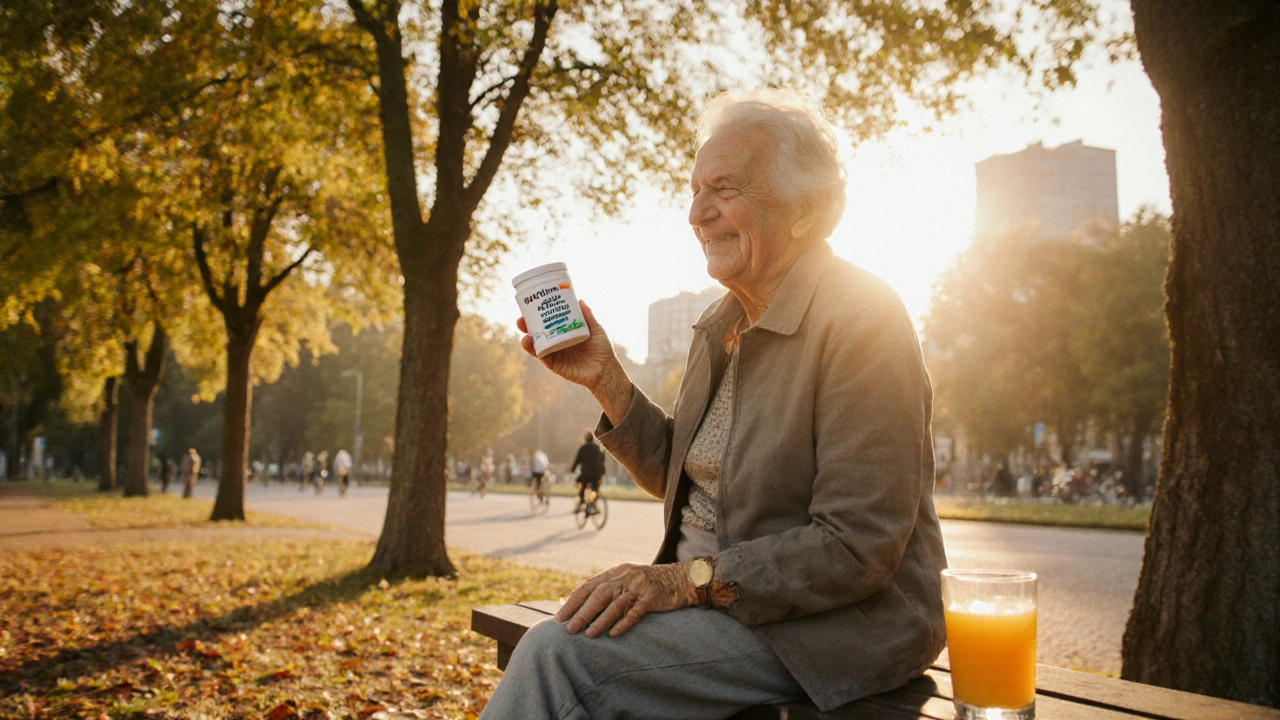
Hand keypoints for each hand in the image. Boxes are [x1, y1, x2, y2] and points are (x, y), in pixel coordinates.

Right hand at [516, 300, 615, 389]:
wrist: (605, 370)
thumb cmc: (602, 350)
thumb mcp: (596, 329)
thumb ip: (587, 316)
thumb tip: (579, 299)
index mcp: (565, 332)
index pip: (549, 322)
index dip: (539, 315)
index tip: (531, 306)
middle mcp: (558, 342)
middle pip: (538, 332)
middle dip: (527, 325)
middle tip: (522, 318)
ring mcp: (555, 352)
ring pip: (536, 344)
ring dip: (527, 336)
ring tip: (524, 329)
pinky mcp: (553, 363)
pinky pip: (540, 355)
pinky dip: (532, 349)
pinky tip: (529, 341)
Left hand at [554, 563, 694, 637]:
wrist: (681, 580)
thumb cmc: (649, 582)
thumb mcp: (626, 576)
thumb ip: (604, 582)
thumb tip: (578, 587)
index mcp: (616, 572)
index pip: (589, 586)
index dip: (573, 601)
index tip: (560, 616)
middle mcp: (626, 576)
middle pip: (599, 594)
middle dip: (582, 612)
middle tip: (568, 628)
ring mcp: (640, 586)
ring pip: (615, 603)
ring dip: (599, 620)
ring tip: (587, 634)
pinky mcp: (653, 597)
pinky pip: (636, 612)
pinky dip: (623, 623)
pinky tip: (613, 634)